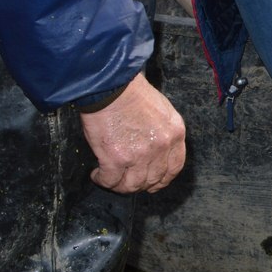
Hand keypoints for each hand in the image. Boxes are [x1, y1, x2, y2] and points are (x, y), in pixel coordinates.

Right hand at [79, 72, 186, 193]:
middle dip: (139, 184)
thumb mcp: (161, 110)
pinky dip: (102, 180)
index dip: (162, 179)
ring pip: (132, 185)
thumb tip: (153, 151)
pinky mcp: (116, 159)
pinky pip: (110, 181)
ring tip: (109, 178)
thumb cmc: (132, 92)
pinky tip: (97, 174)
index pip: (174, 167)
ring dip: (119, 185)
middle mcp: (161, 147)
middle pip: (153, 179)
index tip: (153, 183)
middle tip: (126, 181)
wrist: (111, 85)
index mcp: (175, 133)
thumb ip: (162, 132)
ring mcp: (140, 155)